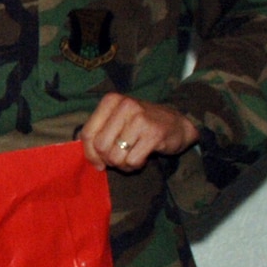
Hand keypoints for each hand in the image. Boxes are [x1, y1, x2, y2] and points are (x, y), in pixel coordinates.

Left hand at [79, 93, 197, 171]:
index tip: (98, 163)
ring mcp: (140, 119)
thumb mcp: (118, 120)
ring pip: (115, 156)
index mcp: (111, 101)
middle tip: (120, 158)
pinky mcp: (153, 134)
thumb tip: (92, 160)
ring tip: (132, 158)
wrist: (179, 124)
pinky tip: (143, 157)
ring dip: (122, 165)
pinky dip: (136, 165)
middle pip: (100, 146)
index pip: (87, 133)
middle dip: (108, 159)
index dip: (90, 153)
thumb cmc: (143, 124)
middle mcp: (124, 106)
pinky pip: (133, 161)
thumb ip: (100, 133)